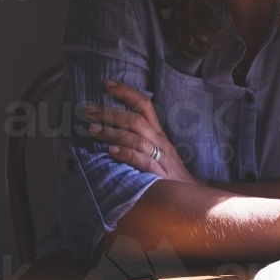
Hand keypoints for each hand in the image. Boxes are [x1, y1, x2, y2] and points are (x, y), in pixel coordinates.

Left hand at [84, 79, 203, 184]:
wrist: (192, 196)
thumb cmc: (169, 173)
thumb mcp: (158, 150)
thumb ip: (139, 138)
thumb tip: (111, 128)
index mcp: (158, 133)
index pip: (144, 104)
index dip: (126, 92)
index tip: (106, 83)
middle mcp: (159, 141)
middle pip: (135, 119)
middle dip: (110, 112)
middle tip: (88, 109)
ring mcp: (160, 157)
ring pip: (136, 138)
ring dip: (112, 132)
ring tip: (92, 129)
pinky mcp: (160, 175)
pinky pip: (143, 161)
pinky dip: (126, 154)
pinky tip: (110, 151)